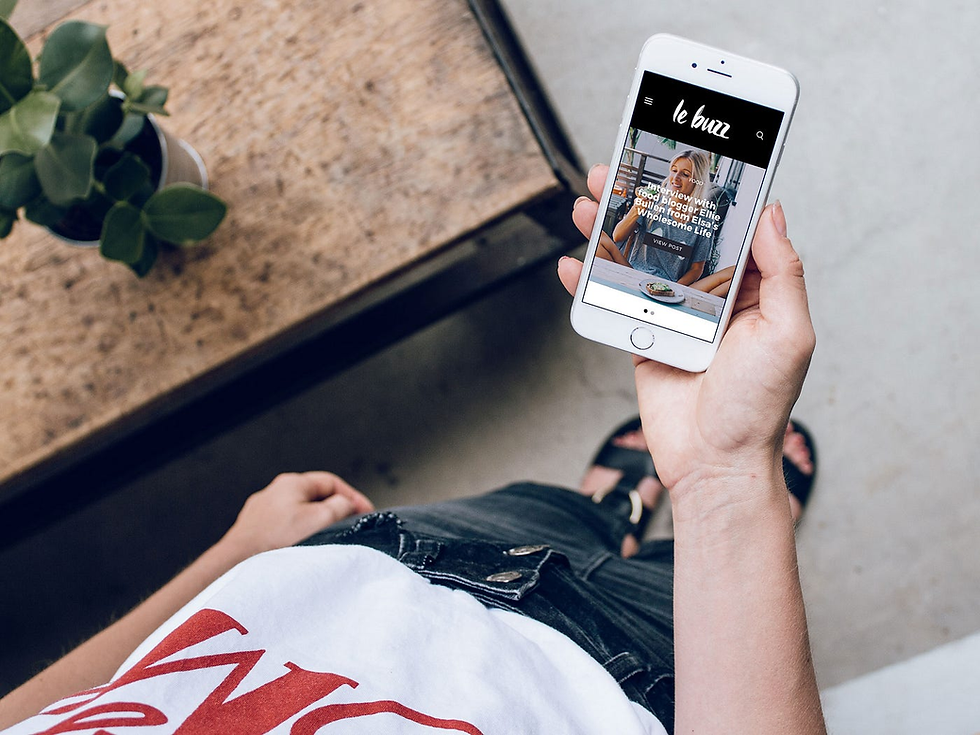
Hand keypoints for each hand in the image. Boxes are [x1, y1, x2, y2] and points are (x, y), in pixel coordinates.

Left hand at [221, 472, 373, 556]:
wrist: (239, 562)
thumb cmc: (275, 540)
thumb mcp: (320, 519)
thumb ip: (340, 506)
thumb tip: (346, 505)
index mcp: (292, 482)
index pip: (331, 482)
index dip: (352, 497)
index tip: (364, 512)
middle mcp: (274, 492)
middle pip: (315, 497)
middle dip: (334, 511)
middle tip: (348, 526)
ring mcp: (262, 511)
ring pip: (298, 514)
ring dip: (314, 525)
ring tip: (324, 542)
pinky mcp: (254, 530)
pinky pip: (282, 529)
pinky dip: (295, 537)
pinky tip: (299, 550)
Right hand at [560, 165, 814, 500]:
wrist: (715, 464)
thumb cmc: (760, 406)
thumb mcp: (788, 334)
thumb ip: (783, 271)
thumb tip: (773, 211)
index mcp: (750, 287)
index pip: (725, 226)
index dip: (702, 190)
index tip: (681, 155)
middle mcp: (710, 296)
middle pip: (670, 235)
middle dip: (641, 201)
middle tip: (616, 170)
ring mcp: (672, 316)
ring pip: (634, 261)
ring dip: (608, 231)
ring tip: (586, 203)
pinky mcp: (642, 338)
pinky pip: (612, 301)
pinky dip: (588, 283)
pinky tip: (573, 264)